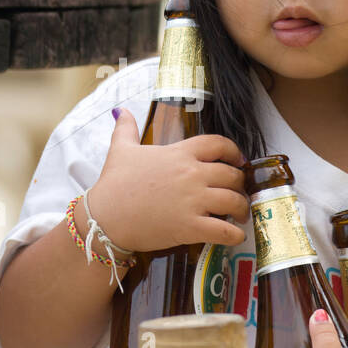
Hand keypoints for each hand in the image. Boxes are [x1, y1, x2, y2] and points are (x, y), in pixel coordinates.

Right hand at [86, 107, 249, 252]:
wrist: (104, 217)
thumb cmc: (113, 183)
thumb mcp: (121, 150)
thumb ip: (126, 128)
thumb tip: (120, 110)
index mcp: (180, 153)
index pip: (218, 144)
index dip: (233, 151)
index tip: (237, 160)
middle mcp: (191, 174)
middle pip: (232, 174)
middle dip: (239, 184)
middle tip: (238, 192)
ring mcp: (193, 201)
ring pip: (234, 201)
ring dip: (242, 208)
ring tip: (241, 215)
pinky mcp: (190, 227)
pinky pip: (224, 231)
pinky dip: (235, 235)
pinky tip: (236, 236)